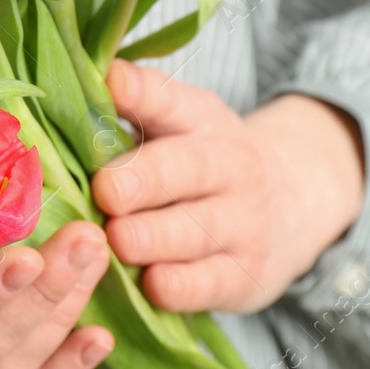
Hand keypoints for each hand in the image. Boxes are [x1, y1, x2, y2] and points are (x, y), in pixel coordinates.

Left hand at [91, 61, 364, 313]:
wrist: (291, 204)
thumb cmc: (202, 161)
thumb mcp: (180, 123)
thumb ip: (132, 108)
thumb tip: (78, 82)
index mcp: (200, 120)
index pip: (169, 100)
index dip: (140, 91)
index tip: (113, 83)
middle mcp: (227, 165)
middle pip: (186, 169)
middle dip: (144, 178)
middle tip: (107, 190)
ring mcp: (240, 222)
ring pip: (195, 229)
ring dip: (153, 236)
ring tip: (117, 239)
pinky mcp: (243, 275)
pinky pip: (209, 283)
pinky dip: (180, 286)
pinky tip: (151, 285)